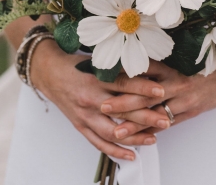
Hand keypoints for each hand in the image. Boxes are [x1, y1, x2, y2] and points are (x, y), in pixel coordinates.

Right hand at [31, 40, 170, 159]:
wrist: (49, 72)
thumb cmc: (77, 64)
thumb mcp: (97, 60)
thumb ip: (118, 67)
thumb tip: (147, 70)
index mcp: (96, 77)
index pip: (123, 84)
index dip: (143, 88)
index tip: (161, 91)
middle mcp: (90, 97)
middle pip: (122, 110)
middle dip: (145, 117)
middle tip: (165, 120)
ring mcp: (84, 114)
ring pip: (112, 131)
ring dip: (134, 137)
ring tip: (153, 139)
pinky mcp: (80, 125)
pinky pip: (98, 142)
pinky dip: (115, 151)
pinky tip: (131, 155)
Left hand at [101, 60, 215, 137]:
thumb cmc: (210, 58)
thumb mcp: (185, 52)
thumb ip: (163, 57)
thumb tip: (137, 56)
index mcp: (173, 64)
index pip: (143, 70)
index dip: (124, 74)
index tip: (104, 77)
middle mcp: (177, 82)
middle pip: (145, 95)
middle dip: (122, 103)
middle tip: (103, 107)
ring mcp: (185, 100)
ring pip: (155, 114)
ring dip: (134, 124)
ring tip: (117, 131)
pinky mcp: (192, 111)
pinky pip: (169, 123)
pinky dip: (154, 130)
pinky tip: (140, 136)